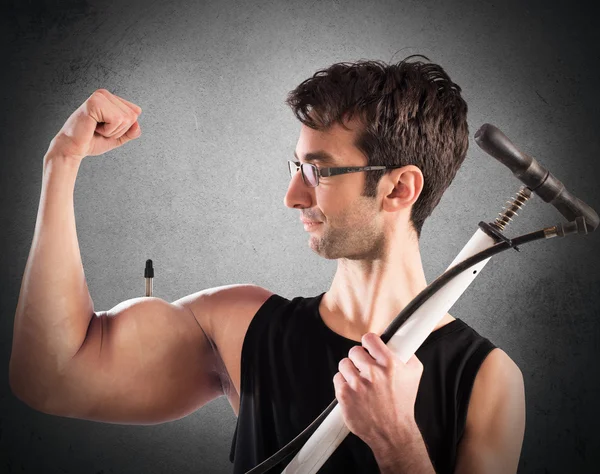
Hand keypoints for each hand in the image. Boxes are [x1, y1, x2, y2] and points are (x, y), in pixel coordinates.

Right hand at [47, 89, 141, 161]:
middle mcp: (105, 94)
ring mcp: (99, 96)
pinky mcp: (95, 103)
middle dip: (119, 130)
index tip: (106, 128)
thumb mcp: (118, 137)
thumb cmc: (92, 141)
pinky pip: (117, 120)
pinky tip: (93, 127)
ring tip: (96, 128)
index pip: (136, 112)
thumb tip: (137, 124)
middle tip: (100, 130)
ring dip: (113, 131)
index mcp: (110, 98)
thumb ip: (131, 131)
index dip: (124, 127)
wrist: (73, 149)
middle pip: (133, 116)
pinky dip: (108, 130)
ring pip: (126, 118)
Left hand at [333, 332, 423, 450]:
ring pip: (344, 364)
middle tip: (366, 369)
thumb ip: (406, 352)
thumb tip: (399, 339)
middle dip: (359, 359)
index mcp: (389, 364)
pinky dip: (343, 383)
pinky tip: (354, 391)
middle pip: (354, 351)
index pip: (369, 339)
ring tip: (360, 381)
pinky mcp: (344, 395)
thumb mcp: (414, 373)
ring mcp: (357, 384)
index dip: (369, 343)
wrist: (393, 432)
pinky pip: (337, 378)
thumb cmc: (403, 403)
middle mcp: (372, 373)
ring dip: (350, 370)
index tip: (369, 348)